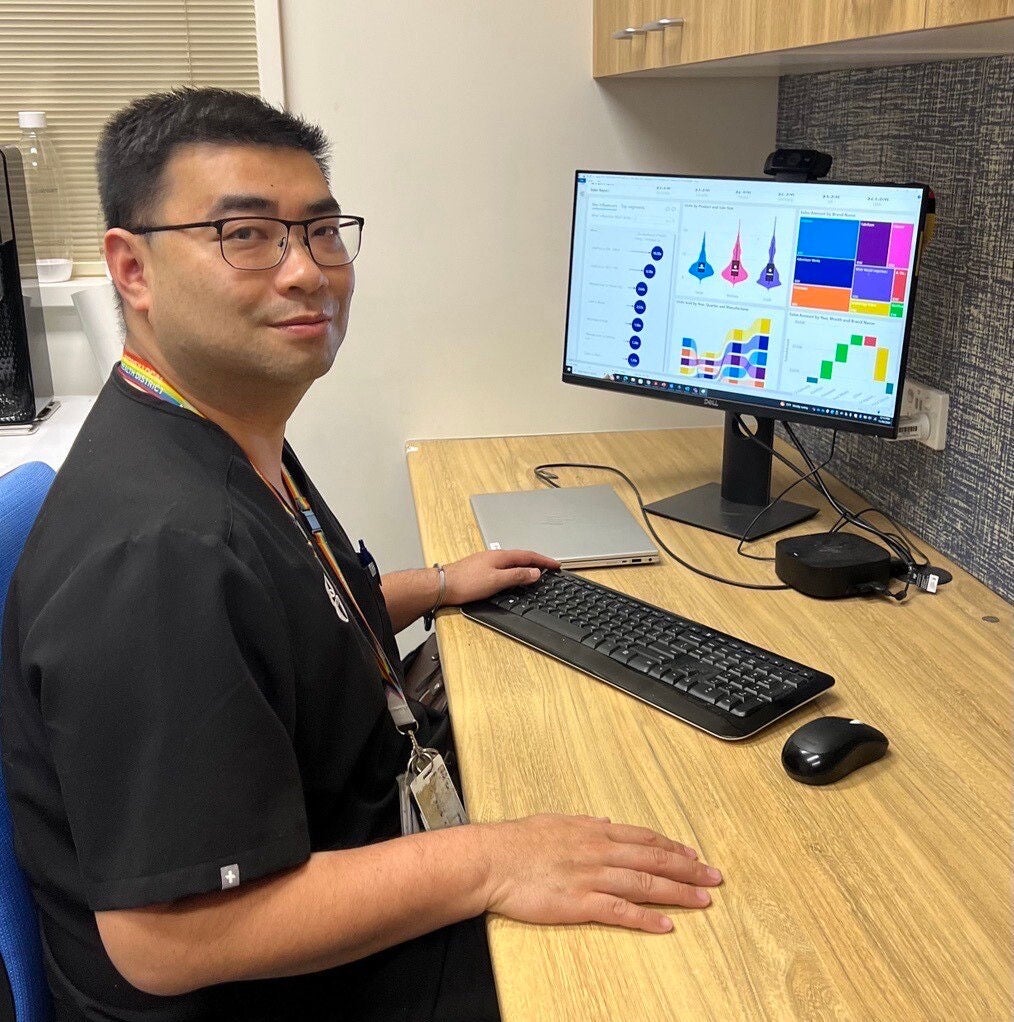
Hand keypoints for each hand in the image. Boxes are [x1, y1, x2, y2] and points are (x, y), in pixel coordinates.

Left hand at [442, 549, 559, 605]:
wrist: (443, 586)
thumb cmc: (466, 583)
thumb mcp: (497, 581)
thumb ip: (517, 576)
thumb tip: (535, 572)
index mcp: (501, 556)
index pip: (529, 556)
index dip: (544, 561)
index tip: (556, 565)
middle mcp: (494, 556)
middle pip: (521, 557)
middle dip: (537, 562)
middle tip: (550, 568)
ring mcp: (487, 562)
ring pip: (512, 562)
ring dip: (526, 566)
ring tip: (536, 573)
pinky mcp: (481, 569)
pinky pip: (504, 567)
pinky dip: (515, 571)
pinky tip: (513, 577)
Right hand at [477, 814, 721, 932]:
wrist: (492, 860)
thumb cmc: (519, 841)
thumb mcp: (556, 820)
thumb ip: (585, 823)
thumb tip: (606, 823)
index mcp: (594, 832)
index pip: (644, 839)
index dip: (672, 847)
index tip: (693, 855)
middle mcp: (599, 852)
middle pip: (653, 860)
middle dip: (687, 869)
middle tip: (714, 877)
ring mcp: (592, 878)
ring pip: (645, 885)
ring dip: (678, 892)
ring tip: (703, 899)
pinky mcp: (580, 904)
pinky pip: (620, 912)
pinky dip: (646, 918)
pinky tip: (666, 924)